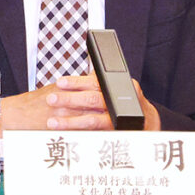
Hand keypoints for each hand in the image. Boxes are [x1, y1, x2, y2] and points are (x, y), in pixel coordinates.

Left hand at [0, 74, 160, 131]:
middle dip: (69, 100)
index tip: (60, 82)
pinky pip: (94, 135)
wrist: (144, 122)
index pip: (94, 82)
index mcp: (115, 86)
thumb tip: (84, 58)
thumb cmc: (123, 100)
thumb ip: (97, 78)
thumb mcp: (113, 85)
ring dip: (70, 121)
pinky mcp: (113, 135)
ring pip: (92, 121)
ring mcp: (116, 121)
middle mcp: (117, 102)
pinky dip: (79, 134)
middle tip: (51, 99)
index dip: (76, 82)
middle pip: (92, 100)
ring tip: (52, 123)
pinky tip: (65, 135)